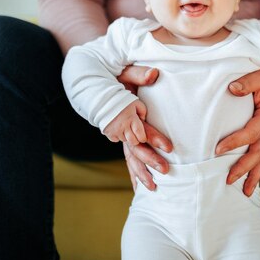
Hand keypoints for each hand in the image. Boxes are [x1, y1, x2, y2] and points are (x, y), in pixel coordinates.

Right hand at [103, 100, 146, 144]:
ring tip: (125, 128)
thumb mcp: (136, 103)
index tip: (143, 136)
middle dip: (136, 139)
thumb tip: (143, 120)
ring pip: (124, 140)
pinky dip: (118, 136)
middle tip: (135, 134)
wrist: (105, 100)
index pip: (140, 134)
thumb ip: (142, 111)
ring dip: (126, 137)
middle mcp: (123, 125)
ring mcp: (115, 130)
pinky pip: (115, 139)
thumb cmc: (122, 101)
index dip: (143, 138)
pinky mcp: (108, 132)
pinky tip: (118, 129)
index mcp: (131, 118)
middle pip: (133, 141)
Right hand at [117, 65, 171, 190]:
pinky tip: (139, 187)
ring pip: (129, 156)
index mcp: (125, 111)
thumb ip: (139, 74)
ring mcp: (119, 133)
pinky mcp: (121, 137)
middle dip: (149, 160)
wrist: (91, 80)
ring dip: (140, 172)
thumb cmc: (113, 74)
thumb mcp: (126, 71)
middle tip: (165, 170)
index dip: (154, 137)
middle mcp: (120, 126)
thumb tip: (154, 74)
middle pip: (135, 147)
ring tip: (153, 188)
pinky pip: (126, 157)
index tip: (168, 147)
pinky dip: (132, 172)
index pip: (139, 127)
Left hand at [215, 68, 259, 196]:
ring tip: (245, 192)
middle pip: (258, 153)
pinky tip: (249, 184)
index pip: (251, 132)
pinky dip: (257, 171)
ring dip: (253, 175)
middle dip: (244, 168)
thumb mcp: (259, 76)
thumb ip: (247, 82)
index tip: (218, 150)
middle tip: (228, 179)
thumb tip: (232, 89)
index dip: (235, 142)